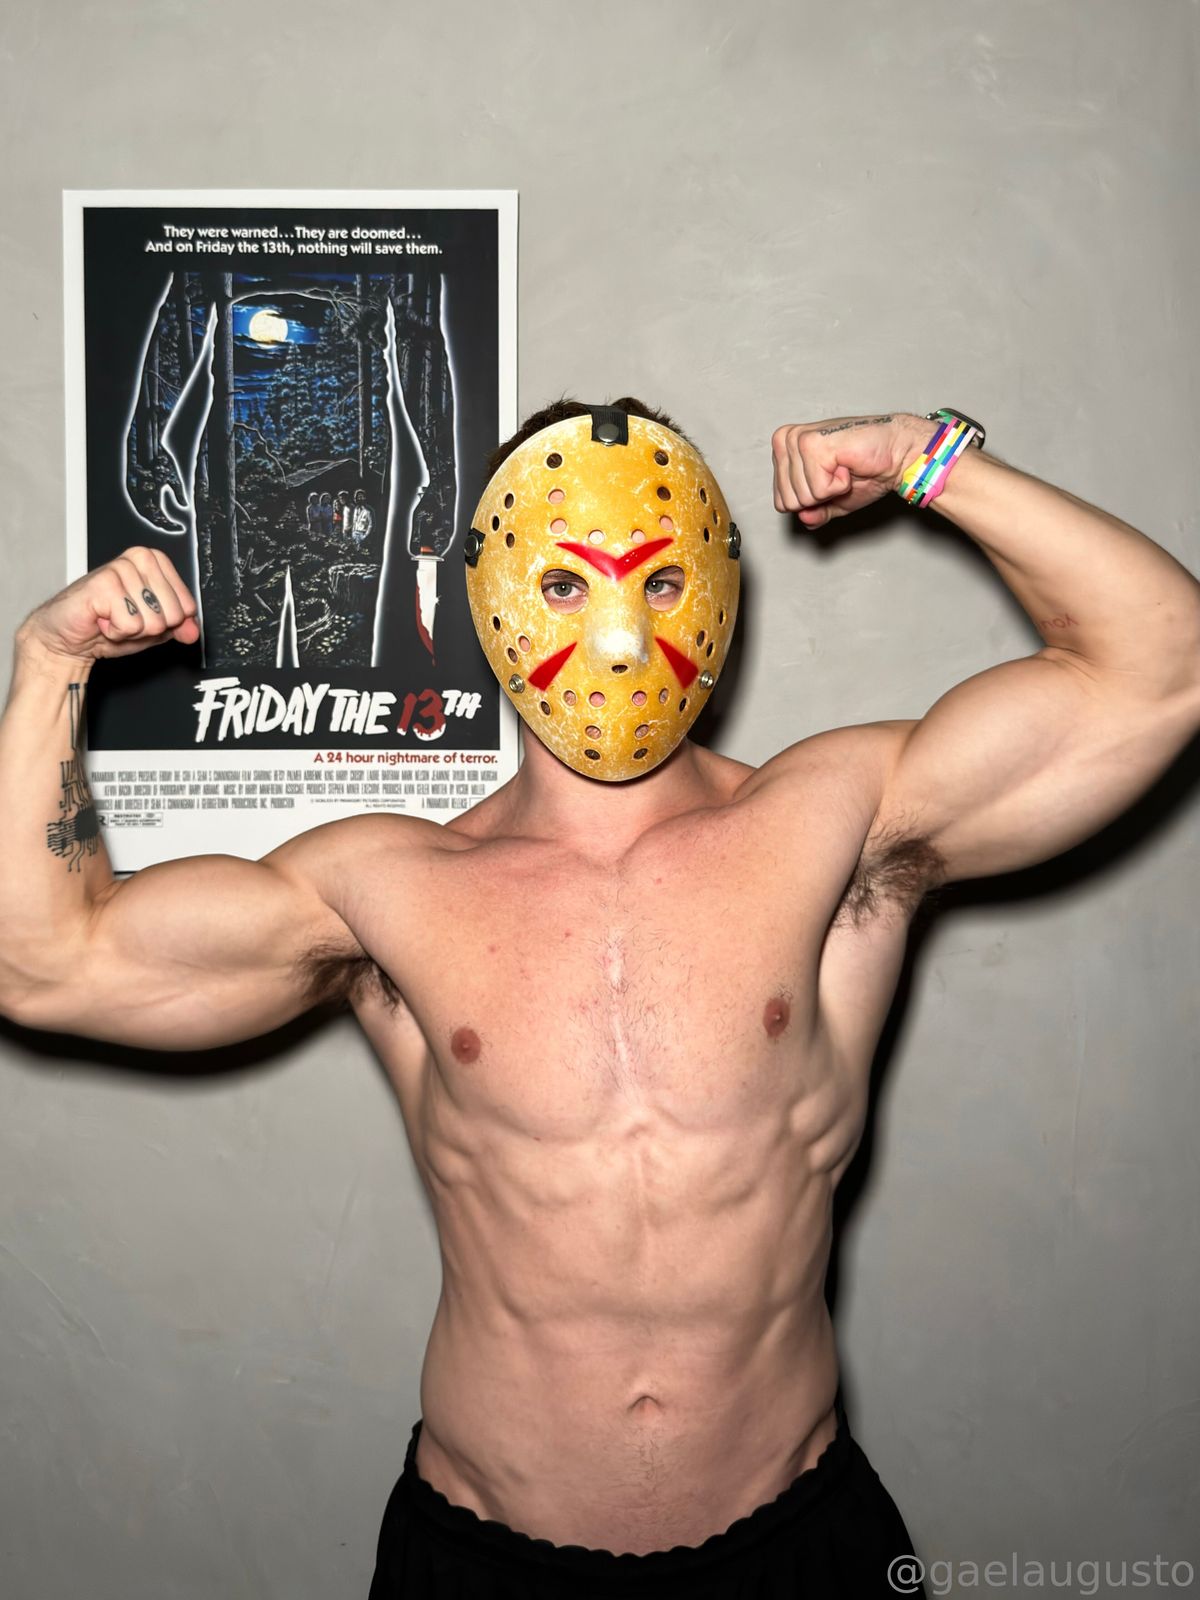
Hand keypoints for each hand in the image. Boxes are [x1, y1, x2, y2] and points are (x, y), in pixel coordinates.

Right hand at [20, 547, 200, 663]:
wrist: (70, 637)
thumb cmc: (108, 624)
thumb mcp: (153, 628)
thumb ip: (178, 626)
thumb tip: (194, 631)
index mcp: (156, 562)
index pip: (187, 606)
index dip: (166, 623)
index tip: (142, 615)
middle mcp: (140, 558)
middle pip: (173, 615)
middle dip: (149, 628)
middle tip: (124, 618)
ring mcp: (122, 568)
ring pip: (153, 621)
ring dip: (130, 630)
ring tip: (111, 618)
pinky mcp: (104, 584)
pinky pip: (131, 625)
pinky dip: (115, 632)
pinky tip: (101, 620)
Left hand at [771, 413, 931, 526]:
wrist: (896, 455)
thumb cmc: (867, 470)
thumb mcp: (833, 502)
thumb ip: (813, 513)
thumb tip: (803, 518)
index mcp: (784, 450)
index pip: (781, 501)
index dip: (812, 503)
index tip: (830, 481)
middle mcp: (786, 441)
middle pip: (789, 501)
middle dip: (819, 498)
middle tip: (838, 475)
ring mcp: (798, 440)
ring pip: (802, 497)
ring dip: (830, 490)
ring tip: (844, 468)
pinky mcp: (812, 444)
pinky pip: (818, 490)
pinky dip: (839, 485)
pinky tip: (847, 466)